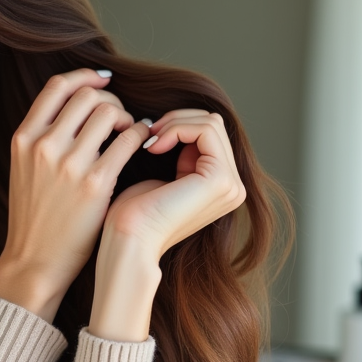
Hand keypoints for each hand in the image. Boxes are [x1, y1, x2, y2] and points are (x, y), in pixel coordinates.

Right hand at [0, 69, 153, 321]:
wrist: (33, 260)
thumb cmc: (33, 216)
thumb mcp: (23, 168)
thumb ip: (42, 137)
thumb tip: (76, 106)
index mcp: (23, 138)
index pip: (58, 87)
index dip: (84, 76)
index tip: (102, 80)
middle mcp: (43, 145)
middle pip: (87, 96)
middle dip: (110, 100)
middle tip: (119, 116)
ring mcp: (69, 164)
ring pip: (109, 112)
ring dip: (126, 116)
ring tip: (130, 131)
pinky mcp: (95, 184)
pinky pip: (127, 141)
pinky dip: (140, 135)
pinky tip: (142, 141)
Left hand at [89, 109, 246, 340]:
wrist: (128, 241)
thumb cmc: (134, 214)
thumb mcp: (162, 175)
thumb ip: (179, 153)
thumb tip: (177, 120)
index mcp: (222, 186)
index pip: (209, 132)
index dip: (177, 124)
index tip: (148, 136)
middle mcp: (233, 186)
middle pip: (213, 123)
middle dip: (177, 120)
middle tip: (148, 134)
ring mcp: (230, 184)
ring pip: (210, 122)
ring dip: (174, 123)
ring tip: (150, 141)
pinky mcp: (220, 180)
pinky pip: (205, 130)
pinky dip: (176, 129)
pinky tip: (154, 146)